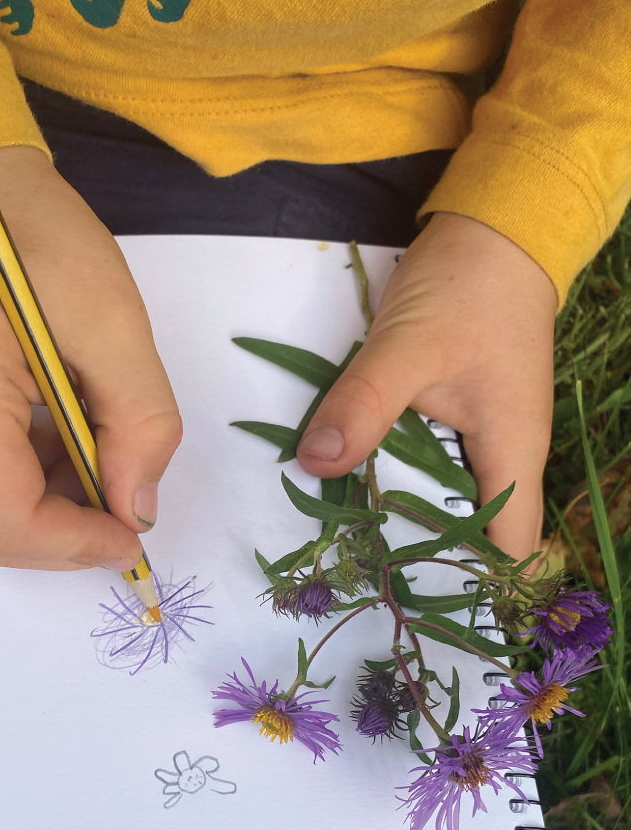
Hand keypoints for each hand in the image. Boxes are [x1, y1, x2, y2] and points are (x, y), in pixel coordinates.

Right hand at [0, 147, 181, 570]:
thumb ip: (139, 420)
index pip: (3, 519)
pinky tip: (56, 441)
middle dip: (66, 532)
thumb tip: (135, 509)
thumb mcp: (116, 319)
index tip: (131, 533)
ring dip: (48, 510)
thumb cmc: (40, 239)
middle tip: (122, 498)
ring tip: (92, 453)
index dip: (74, 546)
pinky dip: (23, 485)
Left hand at [296, 212, 557, 560]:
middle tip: (358, 579)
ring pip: (446, 501)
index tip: (410, 600)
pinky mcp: (457, 418)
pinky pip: (427, 468)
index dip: (470, 586)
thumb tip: (316, 463)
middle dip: (422, 560)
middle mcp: (504, 458)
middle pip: (472, 536)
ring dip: (402, 520)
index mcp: (512, 455)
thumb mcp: (409, 346)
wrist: (495, 230)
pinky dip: (395, 481)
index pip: (507, 550)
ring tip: (345, 546)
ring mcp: (482, 438)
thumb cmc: (468, 288)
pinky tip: (352, 487)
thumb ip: (364, 406)